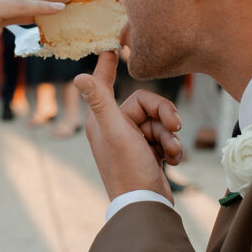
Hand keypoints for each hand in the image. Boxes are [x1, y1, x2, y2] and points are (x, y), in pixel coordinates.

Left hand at [73, 52, 182, 201]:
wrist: (147, 206)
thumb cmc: (128, 170)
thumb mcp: (116, 132)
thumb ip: (100, 102)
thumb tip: (77, 77)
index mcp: (101, 120)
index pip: (104, 83)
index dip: (108, 65)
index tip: (112, 45)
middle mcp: (114, 128)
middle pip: (146, 104)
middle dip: (163, 115)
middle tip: (174, 126)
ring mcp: (131, 141)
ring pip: (158, 122)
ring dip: (169, 135)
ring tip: (171, 151)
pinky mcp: (146, 153)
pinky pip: (164, 137)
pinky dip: (171, 146)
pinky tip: (173, 160)